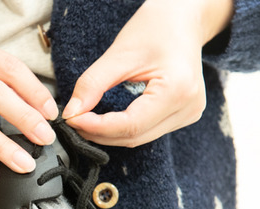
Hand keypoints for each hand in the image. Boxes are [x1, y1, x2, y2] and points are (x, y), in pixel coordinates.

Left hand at [62, 0, 233, 146]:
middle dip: (99, 133)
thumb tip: (71, 113)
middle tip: (73, 120)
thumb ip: (93, 84)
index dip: (96, 127)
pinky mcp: (182, 116)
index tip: (71, 119)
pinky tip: (106, 120)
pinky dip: (122, 129)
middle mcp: (188, 108)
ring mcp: (188, 114)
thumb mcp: (119, 53)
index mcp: (178, 91)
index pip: (130, 125)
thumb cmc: (156, 27)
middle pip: (134, 136)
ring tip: (85, 120)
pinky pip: (146, 131)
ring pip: (139, 138)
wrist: (183, 19)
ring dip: (109, 134)